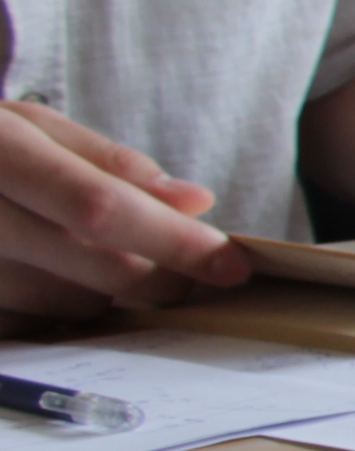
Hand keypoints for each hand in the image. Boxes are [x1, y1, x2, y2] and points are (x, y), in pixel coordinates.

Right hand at [0, 99, 241, 323]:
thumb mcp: (27, 127)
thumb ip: (109, 162)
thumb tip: (193, 202)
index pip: (98, 206)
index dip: (171, 240)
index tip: (231, 263)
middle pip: (89, 265)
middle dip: (160, 279)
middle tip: (197, 277)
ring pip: (63, 304)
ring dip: (107, 295)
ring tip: (112, 263)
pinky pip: (27, 324)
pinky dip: (58, 308)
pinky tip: (60, 281)